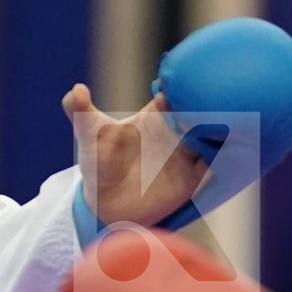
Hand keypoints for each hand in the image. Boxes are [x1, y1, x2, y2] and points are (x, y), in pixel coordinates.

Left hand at [63, 84, 208, 229]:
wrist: (105, 203)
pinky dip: (216, 153)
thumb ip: (80, 111)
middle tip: (192, 110)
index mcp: (155, 114)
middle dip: (202, 105)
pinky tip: (209, 150)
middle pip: (199, 110)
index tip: (170, 93)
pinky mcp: (191, 177)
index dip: (180, 88)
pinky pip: (213, 161)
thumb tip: (76, 90)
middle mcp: (174, 130)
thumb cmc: (98, 162)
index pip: (177, 93)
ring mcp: (185, 153)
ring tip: (202, 128)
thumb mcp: (88, 134)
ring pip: (211, 133)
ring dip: (213, 128)